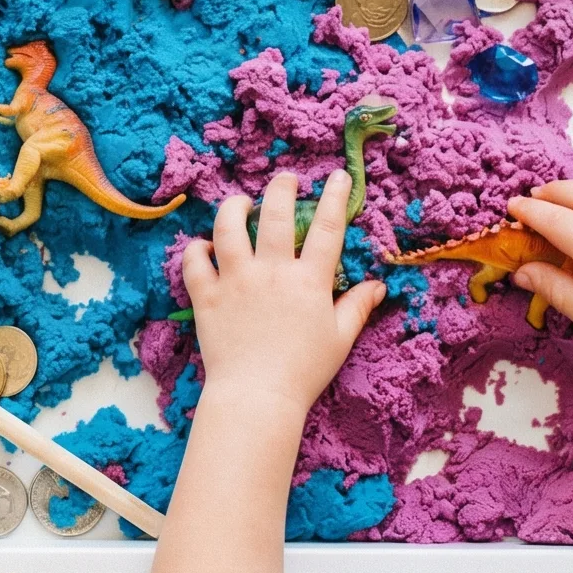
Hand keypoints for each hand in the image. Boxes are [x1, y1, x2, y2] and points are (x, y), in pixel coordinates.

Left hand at [179, 171, 386, 419]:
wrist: (257, 396)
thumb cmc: (304, 371)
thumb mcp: (340, 339)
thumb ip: (358, 307)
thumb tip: (378, 285)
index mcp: (307, 281)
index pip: (326, 228)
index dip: (334, 198)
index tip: (337, 176)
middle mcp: (270, 272)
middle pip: (275, 214)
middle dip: (282, 188)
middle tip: (286, 179)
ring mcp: (235, 281)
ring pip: (228, 227)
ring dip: (234, 207)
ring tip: (241, 203)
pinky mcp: (206, 296)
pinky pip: (194, 262)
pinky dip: (196, 250)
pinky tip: (204, 247)